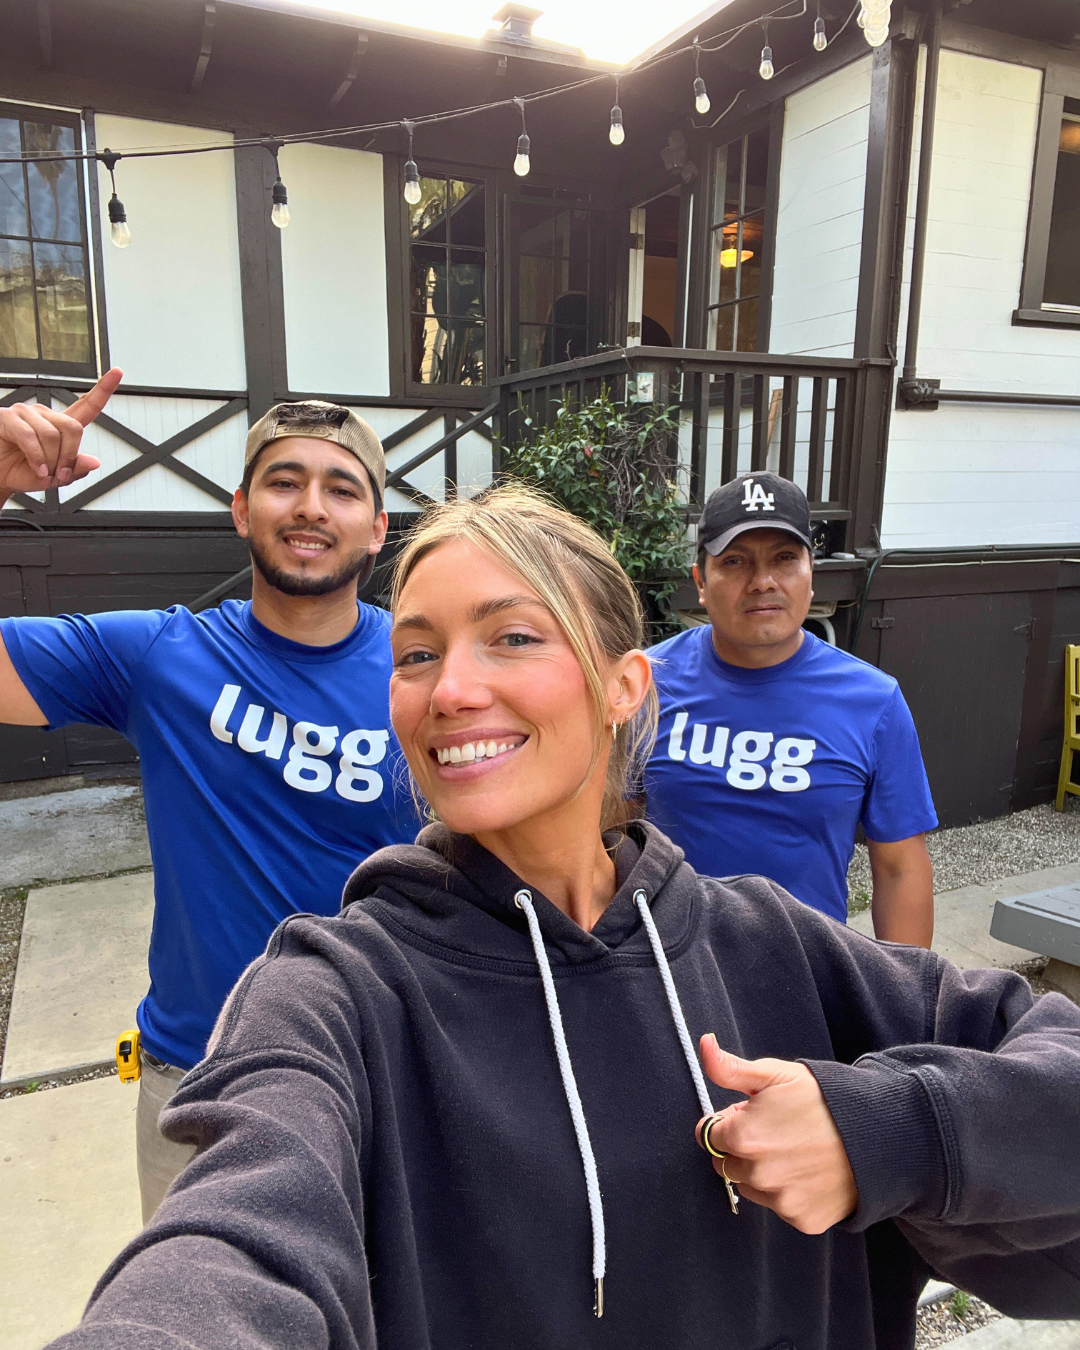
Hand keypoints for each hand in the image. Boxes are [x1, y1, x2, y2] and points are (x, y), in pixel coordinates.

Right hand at [0, 367, 121, 494]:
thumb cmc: (23, 472)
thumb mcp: (55, 478)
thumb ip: (75, 470)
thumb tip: (94, 461)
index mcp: (60, 425)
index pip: (87, 405)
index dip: (103, 389)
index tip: (118, 372)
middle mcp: (44, 415)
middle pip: (73, 428)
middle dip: (68, 457)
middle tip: (58, 474)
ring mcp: (25, 413)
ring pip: (51, 435)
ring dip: (49, 461)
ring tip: (40, 470)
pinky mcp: (7, 417)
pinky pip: (30, 437)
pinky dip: (36, 458)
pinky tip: (35, 467)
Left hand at [694, 1034, 857, 1233]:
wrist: (879, 1134)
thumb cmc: (824, 1100)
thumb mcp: (775, 1074)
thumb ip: (730, 1068)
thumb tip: (703, 1046)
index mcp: (742, 1137)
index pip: (709, 1135)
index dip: (729, 1121)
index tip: (750, 1114)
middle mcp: (757, 1175)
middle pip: (727, 1164)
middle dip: (741, 1148)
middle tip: (775, 1131)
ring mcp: (780, 1201)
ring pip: (752, 1187)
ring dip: (762, 1173)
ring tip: (795, 1151)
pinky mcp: (803, 1220)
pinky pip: (782, 1207)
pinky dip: (790, 1192)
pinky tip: (810, 1172)